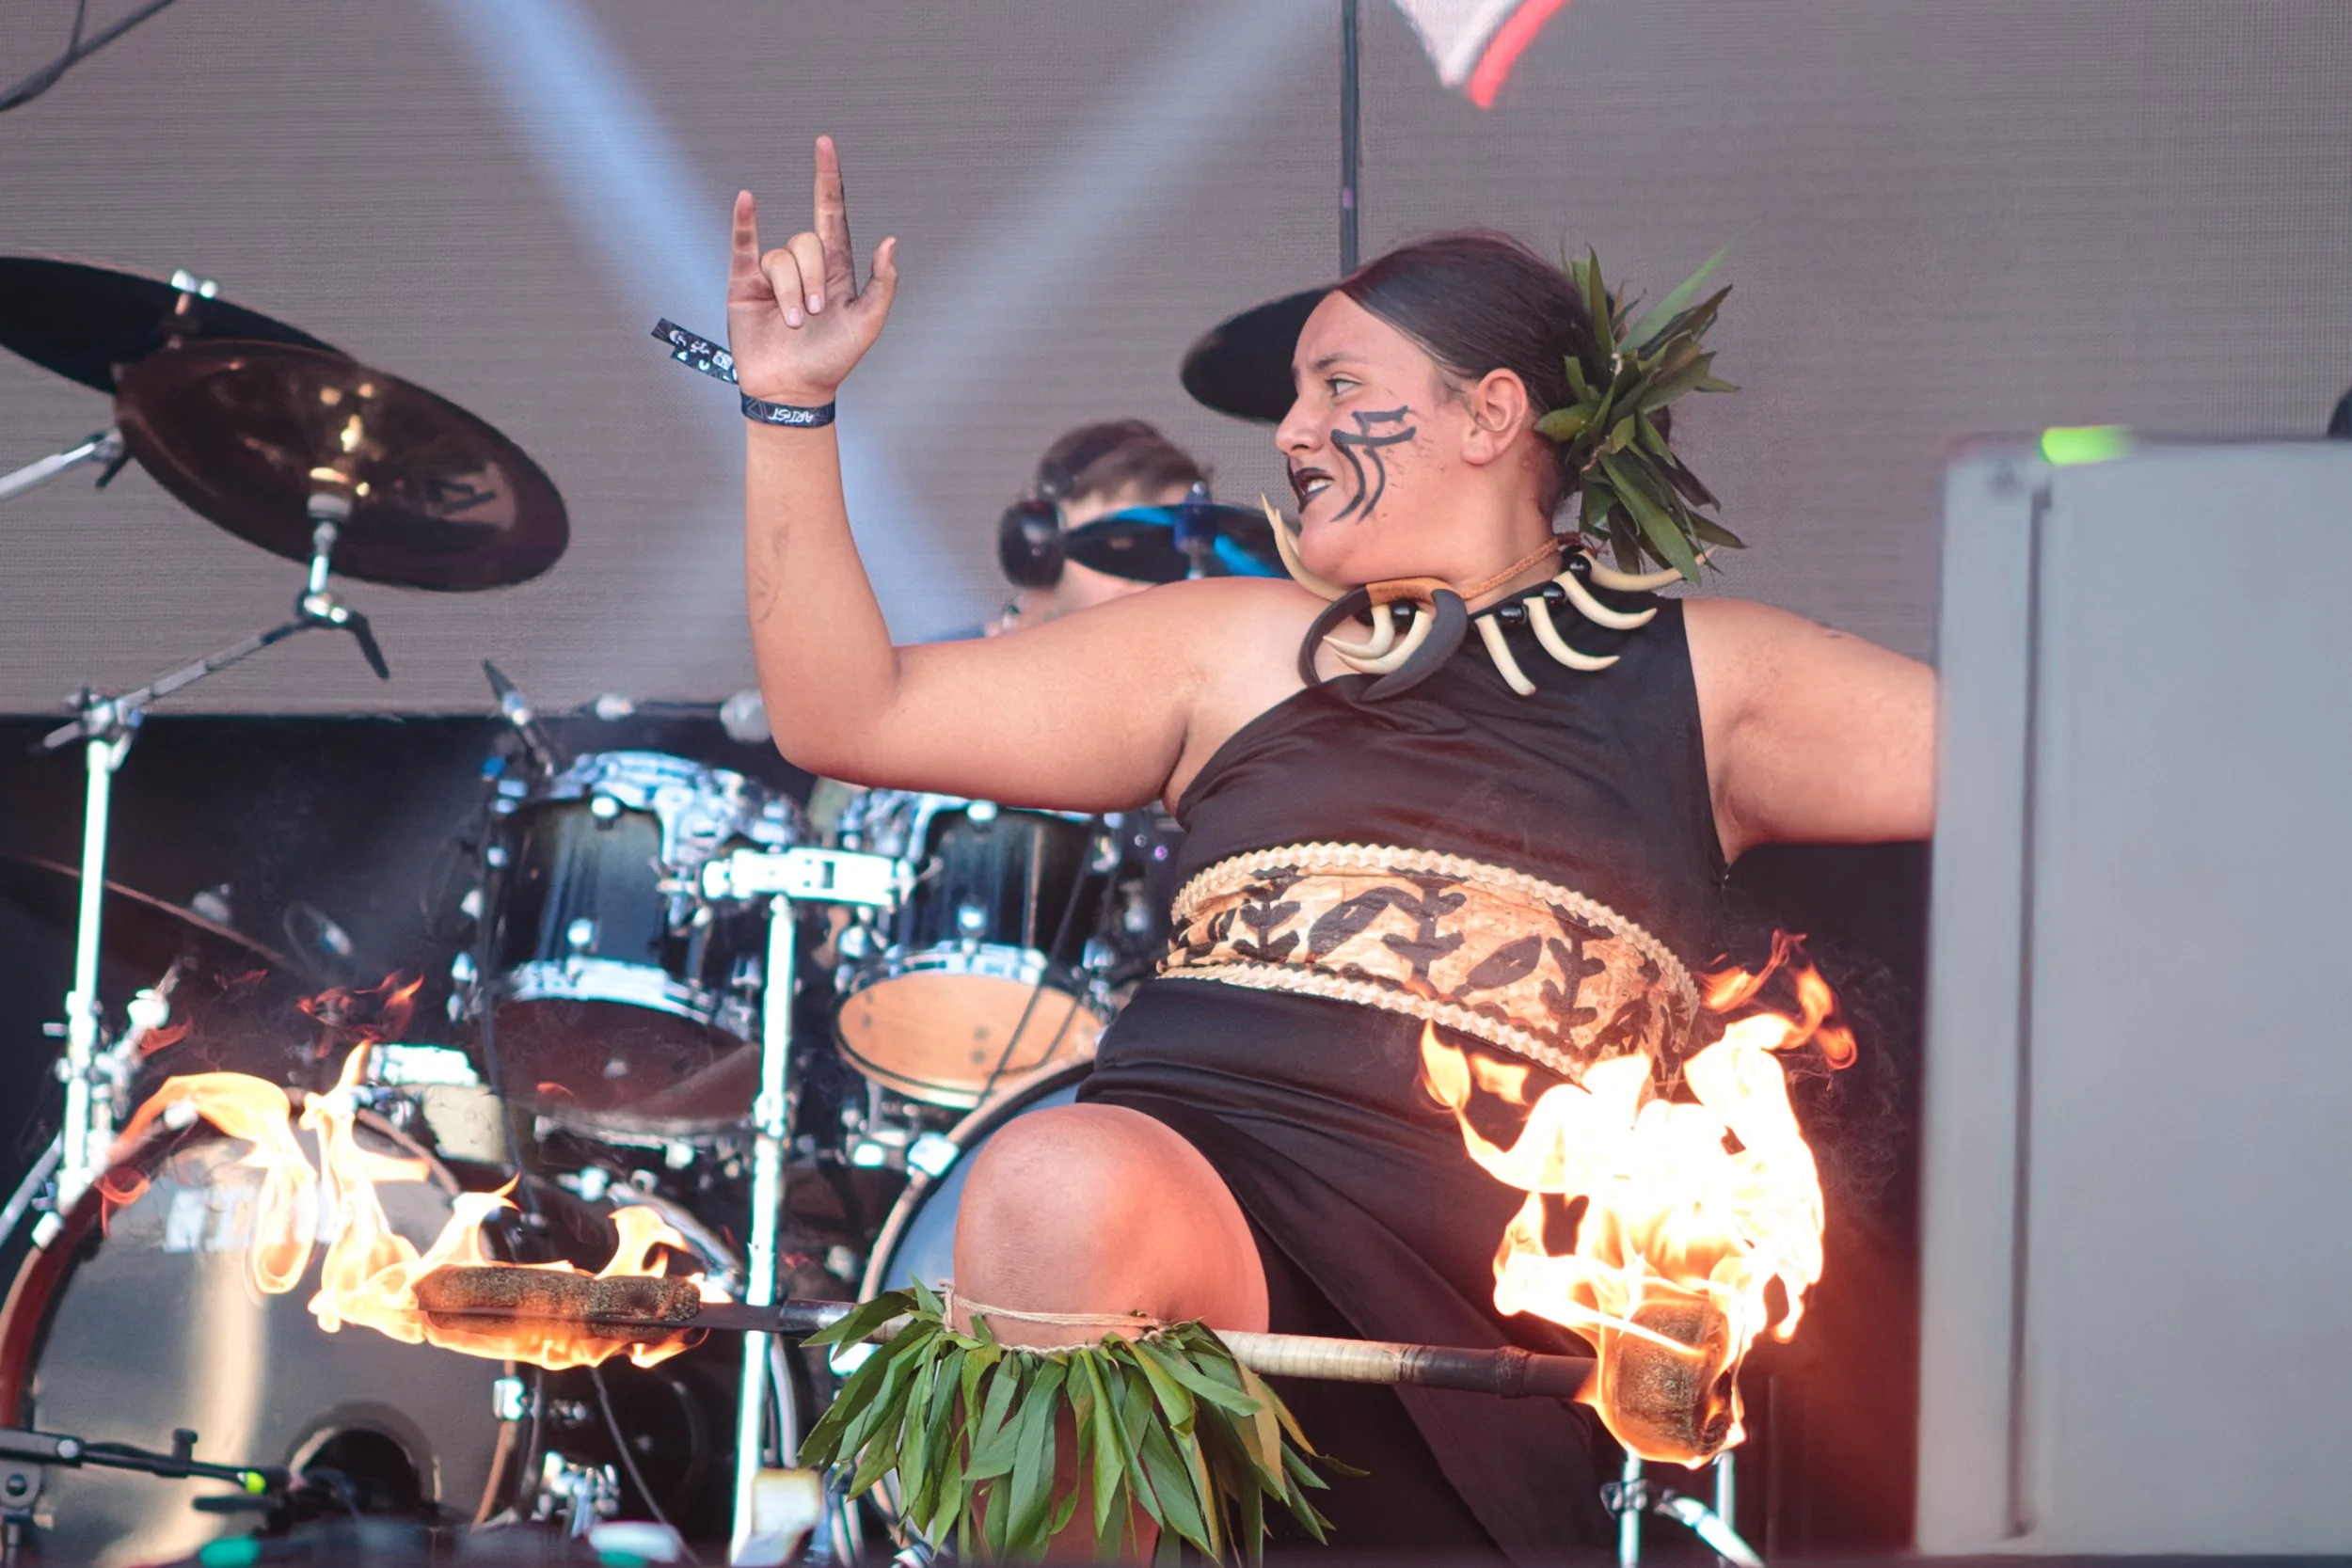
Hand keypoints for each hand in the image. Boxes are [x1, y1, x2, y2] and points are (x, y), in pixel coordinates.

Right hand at [727, 135, 899, 405]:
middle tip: (812, 314)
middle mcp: (804, 264)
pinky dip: (744, 222)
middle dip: (812, 278)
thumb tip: (890, 242)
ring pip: (780, 258)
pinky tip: (747, 201)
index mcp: (836, 267)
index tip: (824, 144)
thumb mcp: (868, 324)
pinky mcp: (745, 283)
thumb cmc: (833, 359)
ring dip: (788, 292)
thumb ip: (883, 284)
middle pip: (806, 241)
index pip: (831, 211)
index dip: (828, 178)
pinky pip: (743, 245)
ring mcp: (773, 272)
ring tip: (791, 323)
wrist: (793, 390)